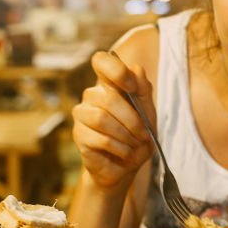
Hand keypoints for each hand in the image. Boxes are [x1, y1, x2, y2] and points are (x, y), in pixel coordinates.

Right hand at [72, 51, 154, 189]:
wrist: (125, 166)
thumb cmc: (136, 136)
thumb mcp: (147, 112)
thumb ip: (143, 90)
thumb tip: (137, 68)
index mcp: (109, 84)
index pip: (101, 61)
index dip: (115, 70)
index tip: (132, 87)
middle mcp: (91, 95)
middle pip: (108, 98)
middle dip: (132, 120)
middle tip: (144, 135)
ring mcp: (82, 114)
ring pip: (102, 118)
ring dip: (125, 135)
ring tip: (136, 145)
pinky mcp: (79, 135)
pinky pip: (100, 139)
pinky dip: (120, 148)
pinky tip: (127, 153)